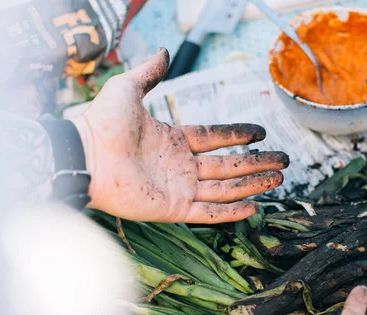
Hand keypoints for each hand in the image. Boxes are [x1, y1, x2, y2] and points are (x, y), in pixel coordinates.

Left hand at [71, 48, 288, 222]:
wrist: (83, 155)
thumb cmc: (101, 122)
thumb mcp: (128, 89)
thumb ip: (149, 73)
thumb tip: (164, 50)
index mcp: (172, 140)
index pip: (214, 137)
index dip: (238, 135)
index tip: (260, 132)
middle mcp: (179, 165)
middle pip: (228, 165)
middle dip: (257, 163)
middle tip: (283, 161)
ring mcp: (177, 188)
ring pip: (224, 189)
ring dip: (252, 184)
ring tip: (278, 180)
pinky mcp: (171, 208)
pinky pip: (207, 212)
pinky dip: (231, 213)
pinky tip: (253, 208)